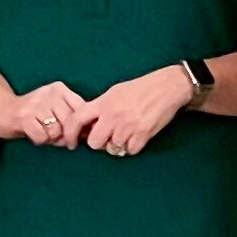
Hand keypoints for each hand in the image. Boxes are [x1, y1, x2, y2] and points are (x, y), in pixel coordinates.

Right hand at [0, 80, 84, 144]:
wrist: (1, 110)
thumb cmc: (34, 115)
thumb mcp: (55, 109)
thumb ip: (72, 117)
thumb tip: (91, 132)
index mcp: (60, 89)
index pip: (82, 110)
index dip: (81, 127)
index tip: (75, 135)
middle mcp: (50, 93)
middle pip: (70, 122)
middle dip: (66, 136)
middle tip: (56, 138)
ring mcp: (36, 103)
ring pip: (57, 130)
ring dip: (52, 139)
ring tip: (44, 134)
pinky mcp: (24, 116)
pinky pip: (43, 137)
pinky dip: (40, 141)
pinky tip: (34, 134)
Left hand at [76, 64, 193, 156]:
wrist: (167, 86)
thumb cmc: (141, 88)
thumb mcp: (115, 92)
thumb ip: (100, 108)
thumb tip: (88, 125)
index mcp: (103, 102)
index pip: (77, 120)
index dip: (69, 134)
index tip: (71, 142)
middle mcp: (113, 115)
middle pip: (94, 143)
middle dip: (99, 143)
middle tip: (107, 137)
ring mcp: (128, 125)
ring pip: (113, 149)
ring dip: (118, 145)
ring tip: (126, 133)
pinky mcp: (142, 134)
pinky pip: (130, 151)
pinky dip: (133, 147)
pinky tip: (137, 136)